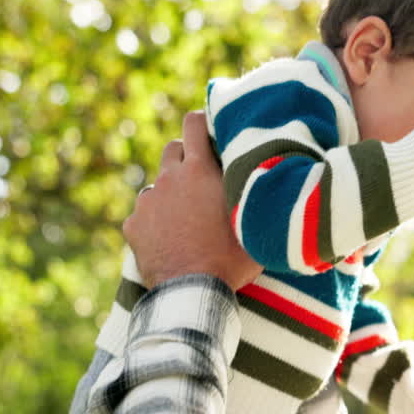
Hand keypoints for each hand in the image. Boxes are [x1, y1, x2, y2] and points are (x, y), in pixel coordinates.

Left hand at [122, 112, 261, 290]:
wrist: (192, 291)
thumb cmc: (231, 259)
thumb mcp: (255, 224)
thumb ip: (258, 198)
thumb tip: (281, 187)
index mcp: (200, 170)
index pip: (194, 124)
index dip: (201, 122)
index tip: (209, 129)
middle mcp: (169, 178)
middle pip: (172, 148)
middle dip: (184, 155)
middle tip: (200, 175)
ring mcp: (148, 202)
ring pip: (157, 184)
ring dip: (169, 192)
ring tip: (185, 216)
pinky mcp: (133, 226)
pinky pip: (142, 214)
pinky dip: (153, 221)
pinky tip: (168, 239)